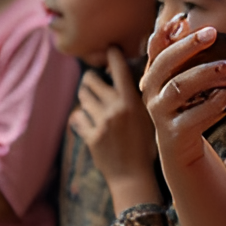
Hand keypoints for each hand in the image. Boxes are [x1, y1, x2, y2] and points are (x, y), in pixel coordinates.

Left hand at [71, 49, 157, 189]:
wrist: (134, 177)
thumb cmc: (145, 145)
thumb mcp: (149, 116)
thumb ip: (139, 96)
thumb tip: (130, 73)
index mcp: (132, 100)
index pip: (118, 68)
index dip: (112, 54)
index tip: (109, 48)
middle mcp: (115, 108)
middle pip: (90, 80)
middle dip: (91, 79)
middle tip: (95, 82)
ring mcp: (101, 123)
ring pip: (82, 98)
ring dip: (85, 97)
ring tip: (92, 102)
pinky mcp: (90, 137)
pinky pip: (77, 118)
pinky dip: (79, 118)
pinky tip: (85, 121)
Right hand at [142, 17, 225, 171]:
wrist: (180, 148)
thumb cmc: (185, 105)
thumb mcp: (180, 78)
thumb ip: (182, 54)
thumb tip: (184, 21)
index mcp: (152, 74)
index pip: (154, 48)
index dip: (165, 32)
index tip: (184, 17)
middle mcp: (150, 91)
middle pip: (165, 63)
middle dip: (188, 45)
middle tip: (212, 32)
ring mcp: (160, 112)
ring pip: (179, 87)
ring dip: (204, 73)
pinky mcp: (175, 132)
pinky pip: (195, 114)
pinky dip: (214, 102)